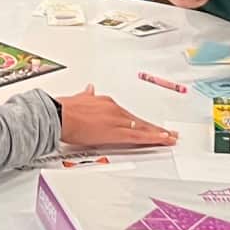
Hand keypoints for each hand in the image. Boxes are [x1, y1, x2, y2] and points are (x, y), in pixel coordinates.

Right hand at [56, 85, 177, 147]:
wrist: (59, 114)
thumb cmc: (65, 110)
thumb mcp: (79, 98)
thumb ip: (87, 95)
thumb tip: (90, 89)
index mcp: (106, 103)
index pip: (128, 115)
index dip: (139, 121)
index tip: (148, 126)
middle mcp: (115, 110)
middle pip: (139, 121)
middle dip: (154, 128)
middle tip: (169, 134)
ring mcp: (117, 120)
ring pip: (142, 128)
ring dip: (157, 134)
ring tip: (170, 138)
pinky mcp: (116, 132)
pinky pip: (139, 136)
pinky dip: (153, 138)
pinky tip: (162, 140)